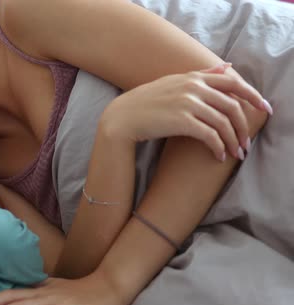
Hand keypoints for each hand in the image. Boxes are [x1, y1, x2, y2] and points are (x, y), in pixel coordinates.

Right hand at [101, 63, 269, 160]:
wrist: (123, 118)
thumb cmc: (147, 102)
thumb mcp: (174, 82)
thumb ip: (203, 75)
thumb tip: (229, 67)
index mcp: (194, 77)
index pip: (233, 83)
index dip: (253, 96)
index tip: (264, 109)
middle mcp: (193, 87)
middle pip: (232, 106)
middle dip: (243, 127)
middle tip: (246, 143)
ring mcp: (188, 103)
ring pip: (223, 122)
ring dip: (233, 140)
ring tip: (235, 153)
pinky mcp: (182, 121)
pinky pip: (210, 135)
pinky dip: (218, 147)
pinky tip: (218, 155)